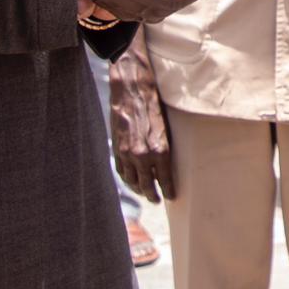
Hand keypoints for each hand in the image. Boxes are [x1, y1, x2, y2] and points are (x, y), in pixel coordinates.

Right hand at [109, 44, 175, 202]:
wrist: (132, 89)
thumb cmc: (155, 104)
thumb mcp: (166, 127)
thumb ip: (165, 147)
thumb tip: (167, 163)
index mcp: (160, 150)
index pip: (164, 180)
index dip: (168, 190)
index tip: (171, 197)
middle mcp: (143, 155)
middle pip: (147, 185)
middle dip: (152, 195)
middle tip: (157, 199)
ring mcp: (127, 153)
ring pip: (132, 180)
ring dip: (138, 189)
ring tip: (144, 192)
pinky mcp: (117, 147)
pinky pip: (121, 170)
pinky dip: (126, 178)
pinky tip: (131, 180)